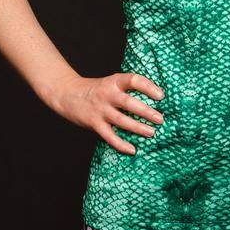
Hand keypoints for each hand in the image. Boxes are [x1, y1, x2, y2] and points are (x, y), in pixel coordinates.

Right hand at [49, 70, 164, 154]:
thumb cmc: (97, 91)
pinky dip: (121, 144)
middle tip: (160, 119)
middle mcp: (107, 94)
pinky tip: (133, 150)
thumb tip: (155, 103)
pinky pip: (109, 136)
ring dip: (138, 128)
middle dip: (147, 112)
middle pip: (129, 102)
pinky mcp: (94, 123)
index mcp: (114, 82)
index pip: (133, 80)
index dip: (148, 87)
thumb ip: (128, 90)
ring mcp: (100, 109)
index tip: (161, 96)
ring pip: (121, 120)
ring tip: (151, 133)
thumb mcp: (111, 83)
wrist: (67, 94)